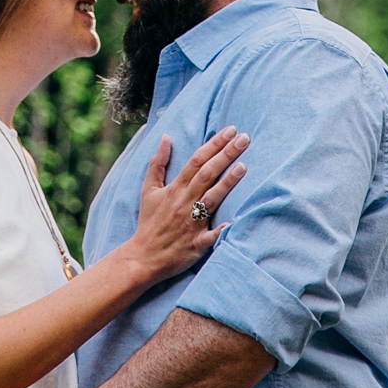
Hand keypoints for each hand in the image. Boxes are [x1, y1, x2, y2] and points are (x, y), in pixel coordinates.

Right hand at [126, 126, 248, 283]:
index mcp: (175, 189)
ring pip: (211, 199)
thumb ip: (158, 163)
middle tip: (244, 138)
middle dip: (226, 155)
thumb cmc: (149, 222)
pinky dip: (222, 229)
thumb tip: (166, 137)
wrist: (143, 256)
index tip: (230, 130)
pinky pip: (211, 236)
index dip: (214, 144)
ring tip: (243, 166)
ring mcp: (191, 223)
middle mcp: (184, 203)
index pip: (197, 161)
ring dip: (227, 183)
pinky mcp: (196, 243)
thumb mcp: (149, 189)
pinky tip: (235, 220)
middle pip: (207, 174)